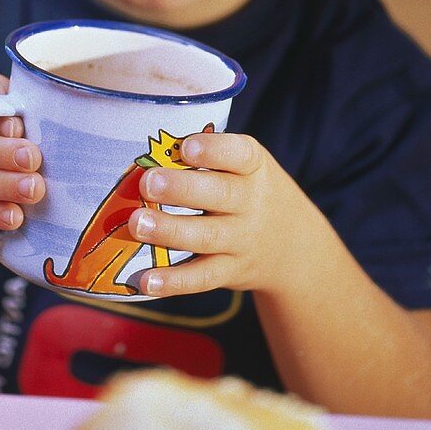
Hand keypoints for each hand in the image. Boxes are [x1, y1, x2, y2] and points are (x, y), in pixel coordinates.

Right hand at [0, 74, 45, 230]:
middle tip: (33, 161)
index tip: (19, 128)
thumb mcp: (36, 109)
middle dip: (3, 154)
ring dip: (2, 187)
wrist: (12, 164)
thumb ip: (43, 107)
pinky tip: (14, 218)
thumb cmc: (34, 128)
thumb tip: (76, 108)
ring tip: (33, 191)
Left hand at [129, 130, 316, 296]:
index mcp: (253, 166)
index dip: (213, 150)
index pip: (238, 154)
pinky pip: (202, 277)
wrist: (293, 245)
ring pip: (206, 237)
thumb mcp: (244, 167)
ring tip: (137, 223)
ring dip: (170, 231)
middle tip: (148, 182)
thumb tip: (149, 152)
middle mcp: (251, 202)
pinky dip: (174, 281)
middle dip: (181, 189)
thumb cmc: (249, 191)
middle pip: (219, 194)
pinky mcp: (231, 271)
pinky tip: (145, 280)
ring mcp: (243, 240)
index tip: (186, 147)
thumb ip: (208, 158)